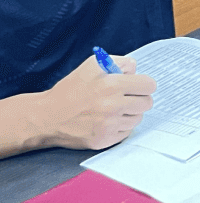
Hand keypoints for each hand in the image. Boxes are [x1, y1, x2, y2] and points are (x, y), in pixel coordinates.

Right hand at [40, 55, 155, 149]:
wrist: (47, 117)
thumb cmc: (70, 90)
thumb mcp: (91, 66)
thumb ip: (119, 62)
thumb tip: (135, 70)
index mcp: (111, 85)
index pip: (149, 85)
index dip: (143, 85)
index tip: (135, 86)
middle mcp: (112, 106)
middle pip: (147, 103)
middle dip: (137, 99)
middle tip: (123, 99)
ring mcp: (109, 125)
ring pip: (138, 118)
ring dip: (129, 114)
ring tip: (111, 110)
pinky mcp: (105, 140)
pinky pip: (127, 132)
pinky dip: (120, 127)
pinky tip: (105, 121)